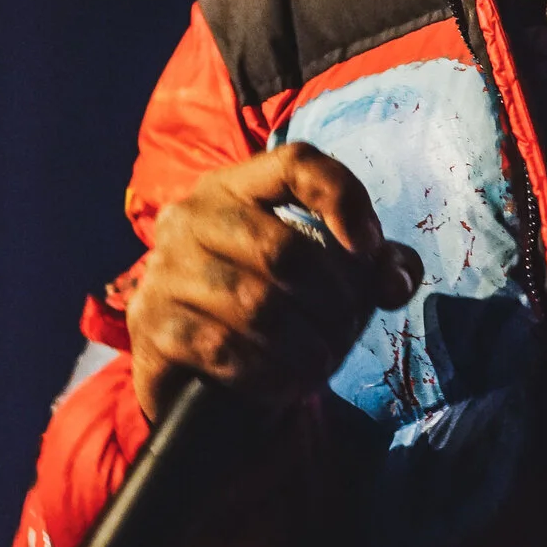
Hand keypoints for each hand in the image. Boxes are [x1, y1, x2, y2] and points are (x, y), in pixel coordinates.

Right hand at [129, 142, 420, 421]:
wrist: (197, 375)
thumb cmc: (272, 309)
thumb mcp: (327, 280)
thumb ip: (374, 268)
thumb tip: (396, 280)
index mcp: (237, 186)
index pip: (296, 163)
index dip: (344, 198)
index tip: (370, 250)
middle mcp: (193, 215)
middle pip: (284, 248)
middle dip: (333, 301)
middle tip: (346, 331)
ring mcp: (165, 268)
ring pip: (256, 305)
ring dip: (305, 346)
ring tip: (320, 362)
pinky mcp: (150, 323)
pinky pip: (223, 348)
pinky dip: (267, 373)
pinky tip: (284, 383)